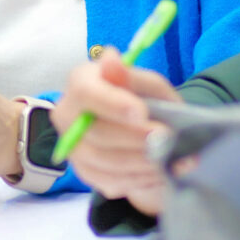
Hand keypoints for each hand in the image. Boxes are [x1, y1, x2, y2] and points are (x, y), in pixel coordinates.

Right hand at [55, 50, 180, 214]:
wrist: (138, 127)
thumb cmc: (141, 98)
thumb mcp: (145, 83)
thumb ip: (131, 76)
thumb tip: (111, 58)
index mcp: (80, 83)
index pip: (86, 93)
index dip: (112, 103)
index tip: (141, 112)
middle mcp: (68, 116)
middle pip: (94, 132)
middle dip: (135, 138)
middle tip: (167, 139)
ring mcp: (74, 148)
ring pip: (104, 162)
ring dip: (142, 162)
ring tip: (171, 157)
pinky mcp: (86, 173)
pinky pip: (111, 181)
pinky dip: (140, 179)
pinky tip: (161, 170)